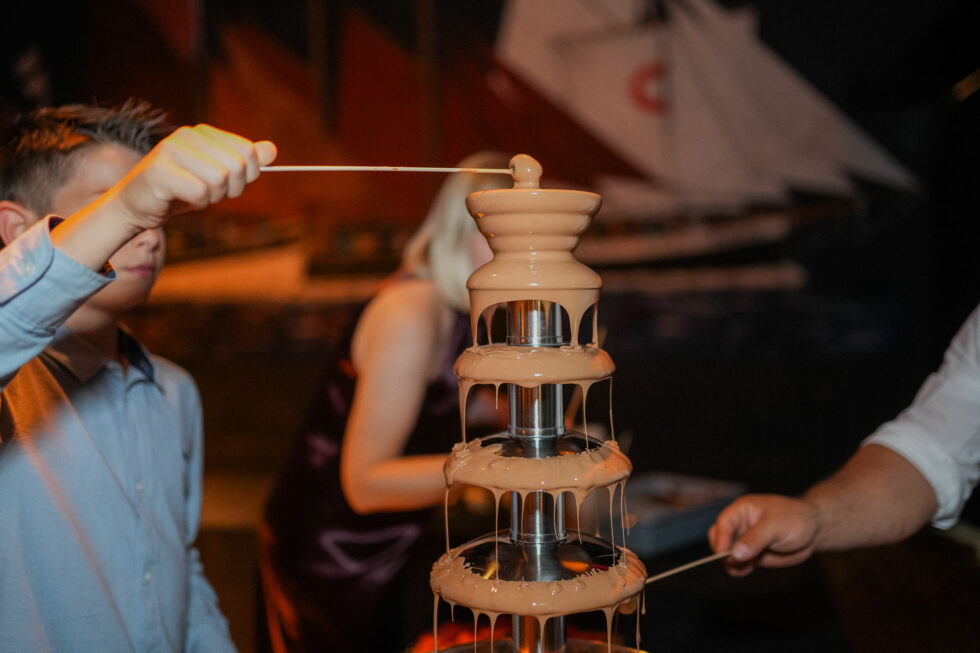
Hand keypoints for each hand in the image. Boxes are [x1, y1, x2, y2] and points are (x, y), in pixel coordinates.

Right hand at [109, 124, 276, 232]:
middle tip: (210, 194)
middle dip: (230, 189)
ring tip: (194, 196)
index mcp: (202, 133)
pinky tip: (181, 200)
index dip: (247, 176)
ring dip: (213, 197)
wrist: (137, 206)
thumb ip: (243, 162)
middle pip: (236, 166)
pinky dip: (197, 203)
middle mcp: (187, 136)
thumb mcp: (217, 176)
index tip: (229, 184)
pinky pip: (200, 192)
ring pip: (219, 179)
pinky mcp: (159, 170)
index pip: (248, 152)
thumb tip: (272, 150)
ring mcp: (170, 150)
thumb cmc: (179, 191)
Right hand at [708, 494, 818, 575]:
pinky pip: (738, 563)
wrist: (813, 530)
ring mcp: (744, 540)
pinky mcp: (751, 555)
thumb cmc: (795, 519)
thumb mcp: (775, 526)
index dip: (721, 537)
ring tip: (745, 567)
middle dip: (723, 551)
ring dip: (731, 563)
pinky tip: (748, 569)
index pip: (724, 522)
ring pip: (726, 554)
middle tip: (735, 562)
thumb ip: (755, 539)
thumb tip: (735, 554)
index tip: (723, 553)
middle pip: (718, 538)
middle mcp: (739, 525)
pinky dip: (738, 569)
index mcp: (741, 510)